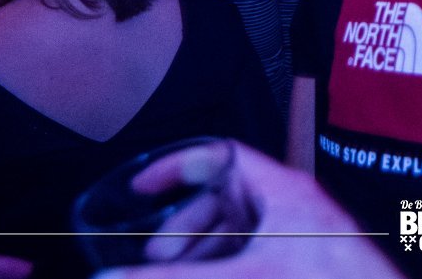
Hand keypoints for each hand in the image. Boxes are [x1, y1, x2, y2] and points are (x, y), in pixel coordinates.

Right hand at [93, 141, 404, 278]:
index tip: (142, 186)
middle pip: (222, 198)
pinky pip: (253, 250)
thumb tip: (118, 276)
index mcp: (283, 189)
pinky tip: (214, 278)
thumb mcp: (245, 276)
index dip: (177, 166)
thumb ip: (177, 276)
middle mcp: (292, 204)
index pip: (221, 155)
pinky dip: (226, 263)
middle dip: (184, 225)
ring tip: (177, 271)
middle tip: (157, 256)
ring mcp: (299, 233)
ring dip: (203, 249)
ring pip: (237, 229)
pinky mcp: (304, 258)